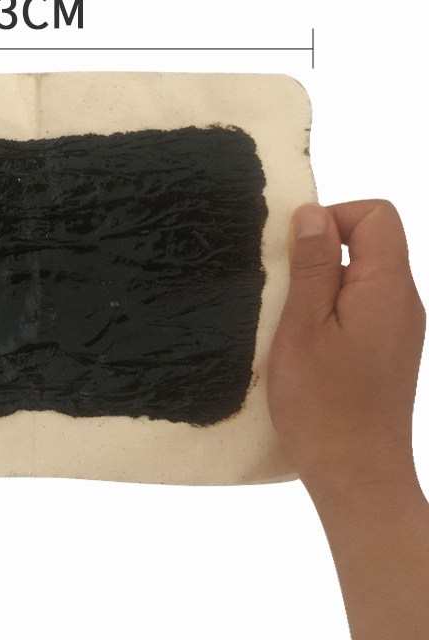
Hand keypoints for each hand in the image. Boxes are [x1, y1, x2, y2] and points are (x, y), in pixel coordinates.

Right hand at [268, 200, 428, 639]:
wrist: (357, 475)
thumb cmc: (322, 403)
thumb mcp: (303, 326)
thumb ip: (312, 266)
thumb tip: (313, 212)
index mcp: (387, 288)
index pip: (376, 216)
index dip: (333, 218)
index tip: (296, 252)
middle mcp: (403, 302)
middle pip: (373, 242)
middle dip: (324, 250)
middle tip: (286, 288)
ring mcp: (399, 327)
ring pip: (364, 274)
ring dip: (324, 281)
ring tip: (292, 317)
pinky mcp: (389, 349)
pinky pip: (363, 304)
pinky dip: (332, 306)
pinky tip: (307, 340)